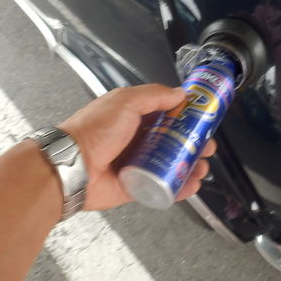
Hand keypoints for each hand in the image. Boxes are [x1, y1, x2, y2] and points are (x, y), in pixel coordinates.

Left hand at [59, 84, 215, 209]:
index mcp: (134, 116)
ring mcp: (138, 164)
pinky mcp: (137, 187)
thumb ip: (154, 95)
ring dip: (190, 166)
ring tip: (202, 168)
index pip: (167, 114)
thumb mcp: (125, 102)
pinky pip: (163, 186)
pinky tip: (192, 185)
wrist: (72, 167)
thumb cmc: (96, 130)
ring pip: (171, 164)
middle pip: (173, 141)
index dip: (187, 117)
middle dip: (194, 144)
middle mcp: (137, 139)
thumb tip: (181, 93)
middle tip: (207, 147)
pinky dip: (179, 187)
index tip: (204, 120)